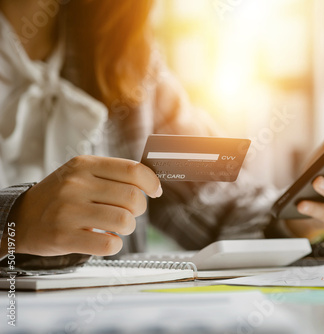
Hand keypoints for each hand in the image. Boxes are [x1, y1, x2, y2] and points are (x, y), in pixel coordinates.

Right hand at [9, 155, 161, 256]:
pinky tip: (104, 240)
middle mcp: (76, 185)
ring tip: (115, 227)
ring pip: (125, 222)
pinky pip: (109, 245)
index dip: (152, 183)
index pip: (133, 170)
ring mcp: (69, 211)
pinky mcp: (64, 237)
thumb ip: (113, 174)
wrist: (21, 218)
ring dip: (127, 228)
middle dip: (138, 210)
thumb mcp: (81, 173)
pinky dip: (114, 245)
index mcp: (85, 166)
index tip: (155, 191)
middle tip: (128, 212)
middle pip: (133, 198)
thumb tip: (152, 183)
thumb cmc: (60, 196)